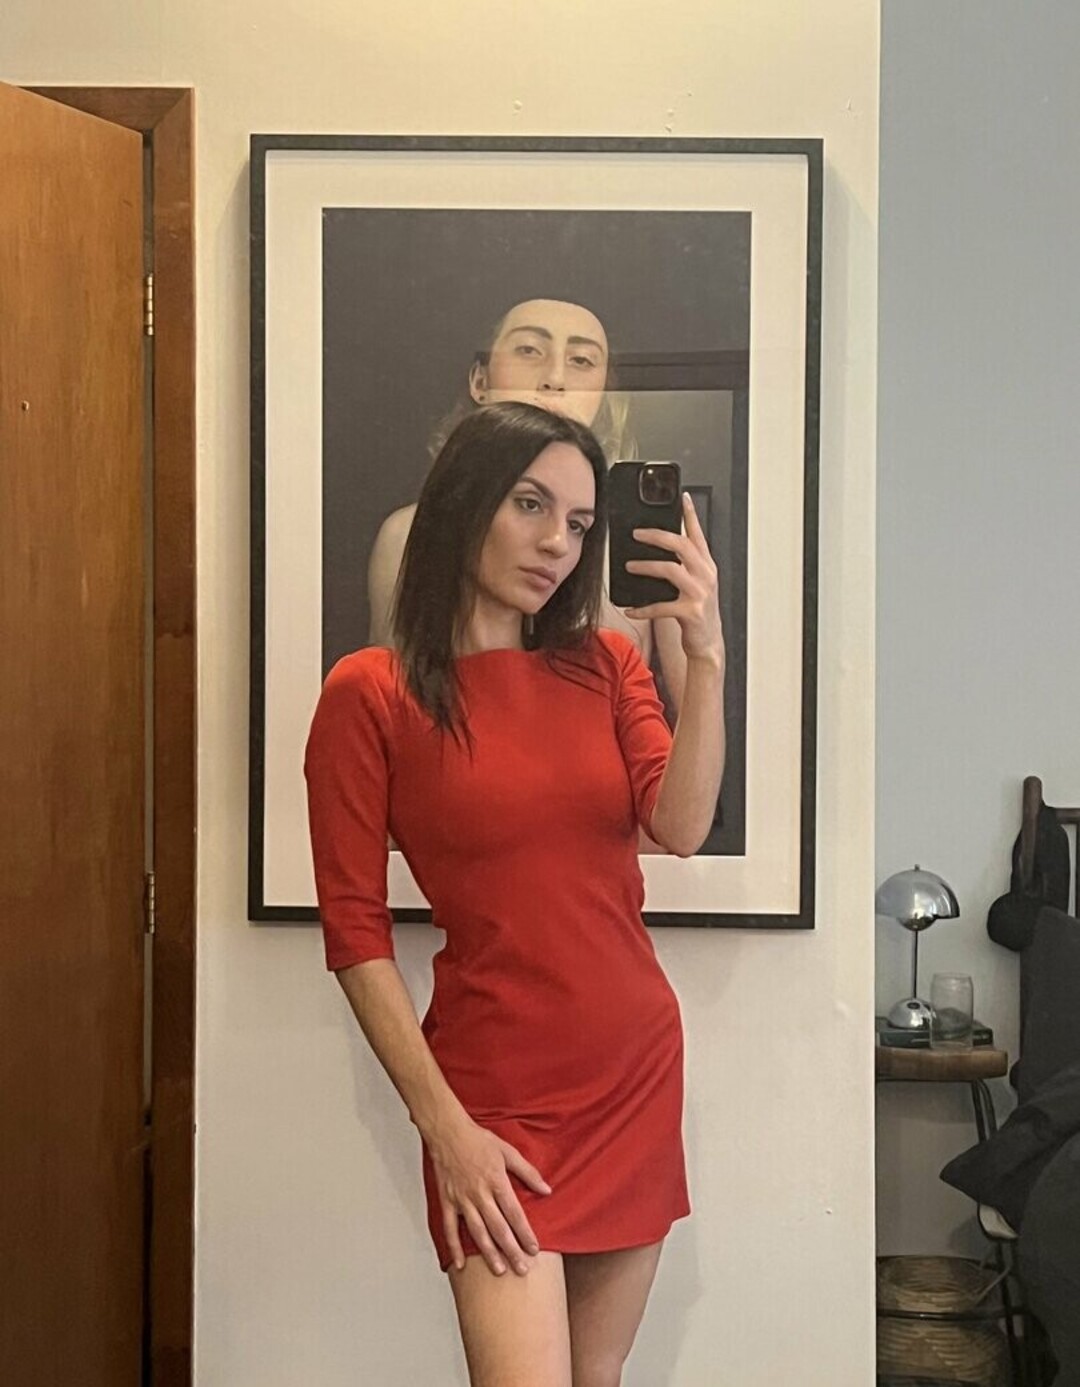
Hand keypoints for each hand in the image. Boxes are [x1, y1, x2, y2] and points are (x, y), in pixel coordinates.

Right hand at [426, 1112, 550, 1275]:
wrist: (449, 1132)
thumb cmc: (479, 1140)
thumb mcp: (508, 1151)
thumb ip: (528, 1172)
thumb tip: (547, 1189)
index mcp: (497, 1181)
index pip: (514, 1213)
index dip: (525, 1233)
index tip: (534, 1250)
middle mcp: (480, 1194)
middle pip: (498, 1228)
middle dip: (512, 1250)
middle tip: (522, 1269)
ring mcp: (462, 1199)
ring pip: (477, 1232)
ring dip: (489, 1253)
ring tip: (500, 1270)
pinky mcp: (447, 1201)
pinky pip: (450, 1228)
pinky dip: (454, 1247)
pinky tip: (460, 1264)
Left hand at [623, 492, 723, 661]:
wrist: (708, 643)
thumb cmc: (697, 612)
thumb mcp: (695, 584)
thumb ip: (682, 566)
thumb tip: (654, 551)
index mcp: (706, 566)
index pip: (698, 534)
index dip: (691, 514)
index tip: (683, 497)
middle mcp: (705, 575)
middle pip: (681, 545)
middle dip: (656, 536)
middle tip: (636, 533)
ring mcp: (700, 593)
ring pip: (670, 570)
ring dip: (645, 566)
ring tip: (629, 566)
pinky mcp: (690, 612)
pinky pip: (661, 606)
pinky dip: (643, 608)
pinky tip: (630, 608)